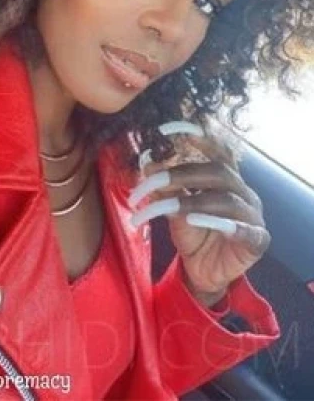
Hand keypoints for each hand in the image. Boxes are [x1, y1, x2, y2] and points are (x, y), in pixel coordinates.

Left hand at [128, 126, 270, 298]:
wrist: (203, 273)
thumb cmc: (194, 235)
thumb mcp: (175, 210)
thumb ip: (167, 189)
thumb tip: (148, 165)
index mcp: (228, 180)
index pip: (219, 152)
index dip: (200, 138)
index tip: (172, 131)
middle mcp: (244, 193)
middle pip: (218, 173)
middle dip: (182, 173)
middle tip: (151, 180)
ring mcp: (254, 217)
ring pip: (227, 201)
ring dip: (192, 201)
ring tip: (165, 207)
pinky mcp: (257, 242)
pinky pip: (244, 231)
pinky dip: (221, 224)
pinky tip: (195, 221)